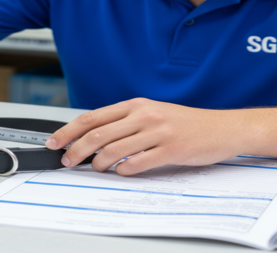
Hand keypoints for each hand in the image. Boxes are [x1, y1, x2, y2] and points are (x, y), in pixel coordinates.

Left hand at [45, 98, 246, 175]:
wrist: (221, 127)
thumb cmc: (184, 123)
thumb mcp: (151, 113)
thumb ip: (125, 122)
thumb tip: (92, 137)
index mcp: (135, 105)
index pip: (92, 117)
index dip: (69, 130)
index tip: (55, 142)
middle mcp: (144, 115)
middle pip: (98, 134)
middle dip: (76, 150)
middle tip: (67, 161)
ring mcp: (157, 132)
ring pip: (114, 150)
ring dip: (99, 163)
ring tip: (96, 169)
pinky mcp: (170, 150)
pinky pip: (137, 163)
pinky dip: (124, 171)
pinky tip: (122, 171)